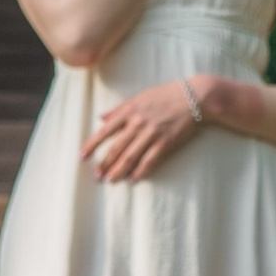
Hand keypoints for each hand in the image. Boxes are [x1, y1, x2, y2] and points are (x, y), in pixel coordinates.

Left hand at [85, 80, 206, 183]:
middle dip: (104, 163)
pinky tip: (133, 179)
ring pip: (130, 156)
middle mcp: (137, 123)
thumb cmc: (165, 95)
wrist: (192, 97)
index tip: (83, 156)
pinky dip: (141, 171)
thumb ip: (119, 109)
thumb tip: (100, 117)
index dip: (92, 144)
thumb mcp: (139, 97)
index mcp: (129, 111)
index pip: (105, 131)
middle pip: (116, 148)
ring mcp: (151, 133)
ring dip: (118, 170)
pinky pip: (150, 160)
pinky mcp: (165, 142)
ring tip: (110, 180)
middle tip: (96, 176)